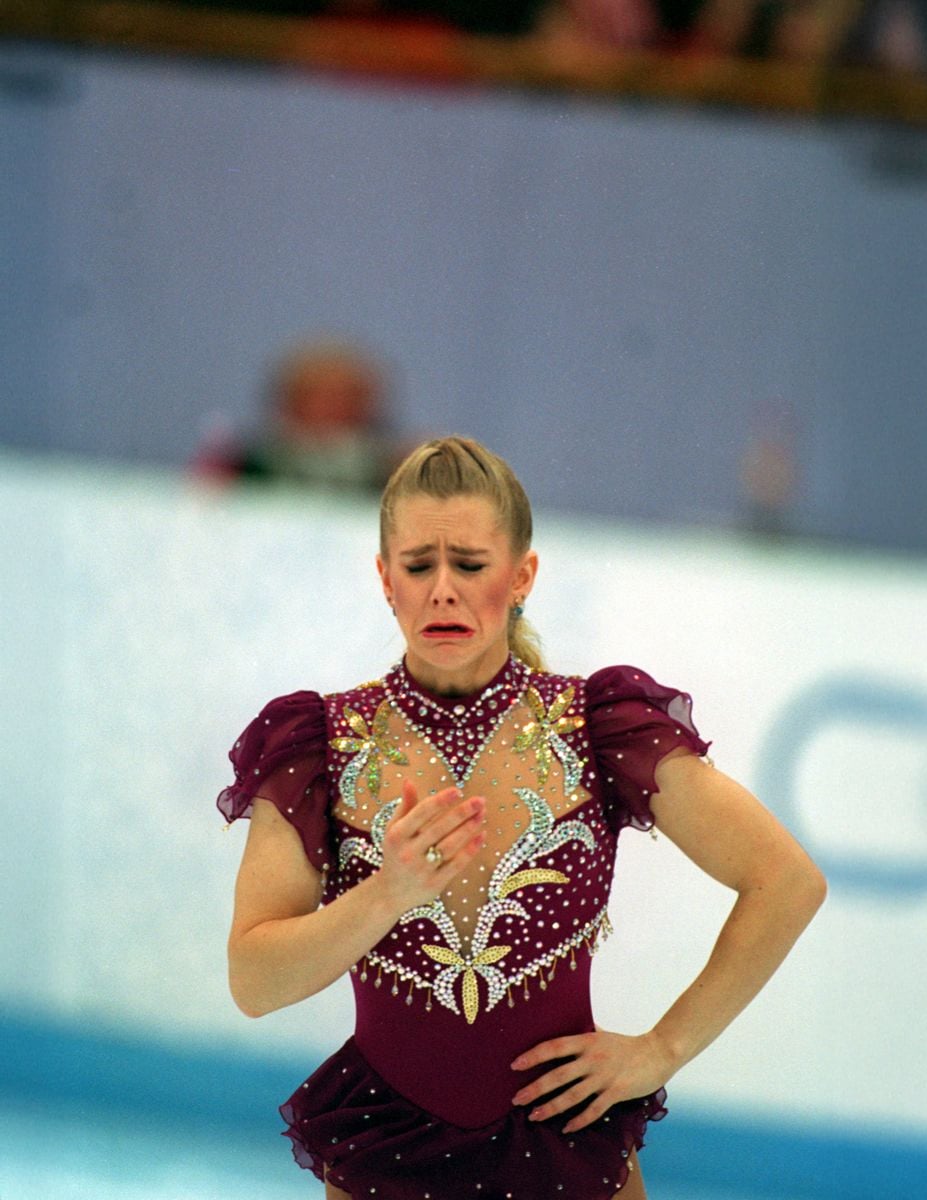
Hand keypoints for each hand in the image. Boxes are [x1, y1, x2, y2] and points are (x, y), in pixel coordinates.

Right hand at [377, 780, 485, 911]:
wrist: (390, 893)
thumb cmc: (395, 853)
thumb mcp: (394, 829)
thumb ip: (405, 806)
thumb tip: (409, 781)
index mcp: (396, 835)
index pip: (422, 812)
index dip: (441, 800)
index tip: (458, 790)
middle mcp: (408, 852)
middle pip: (440, 828)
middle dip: (462, 812)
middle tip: (480, 800)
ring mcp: (421, 869)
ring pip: (450, 845)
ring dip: (469, 828)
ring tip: (482, 814)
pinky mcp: (435, 884)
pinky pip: (457, 864)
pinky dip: (470, 849)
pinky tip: (481, 835)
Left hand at [510, 1027, 675, 1132]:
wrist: (658, 1052)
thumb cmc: (626, 1044)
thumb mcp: (601, 1035)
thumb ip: (582, 1036)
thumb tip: (562, 1031)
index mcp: (586, 1041)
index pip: (553, 1047)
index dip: (532, 1056)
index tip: (515, 1065)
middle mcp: (592, 1058)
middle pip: (557, 1075)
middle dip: (534, 1088)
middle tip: (516, 1099)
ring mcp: (604, 1076)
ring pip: (571, 1096)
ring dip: (551, 1107)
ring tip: (533, 1116)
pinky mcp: (616, 1092)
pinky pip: (593, 1110)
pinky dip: (579, 1121)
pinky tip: (566, 1128)